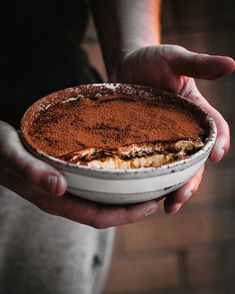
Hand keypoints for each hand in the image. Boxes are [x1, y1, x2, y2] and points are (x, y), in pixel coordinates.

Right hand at [0, 121, 158, 227]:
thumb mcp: (13, 155)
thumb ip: (33, 171)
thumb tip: (58, 187)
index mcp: (54, 199)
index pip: (97, 216)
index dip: (125, 215)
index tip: (150, 206)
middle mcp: (61, 199)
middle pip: (103, 213)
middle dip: (131, 210)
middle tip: (156, 196)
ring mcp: (61, 192)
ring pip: (98, 202)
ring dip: (121, 199)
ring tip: (143, 186)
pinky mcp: (61, 180)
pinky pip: (91, 189)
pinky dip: (109, 186)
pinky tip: (117, 172)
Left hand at [113, 44, 234, 213]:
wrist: (126, 65)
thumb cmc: (154, 60)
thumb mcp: (176, 59)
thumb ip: (199, 65)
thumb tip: (232, 64)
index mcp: (195, 112)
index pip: (212, 131)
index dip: (217, 142)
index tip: (215, 154)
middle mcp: (181, 131)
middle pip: (193, 160)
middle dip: (190, 180)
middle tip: (181, 198)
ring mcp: (160, 139)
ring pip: (172, 169)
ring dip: (171, 189)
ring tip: (167, 207)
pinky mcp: (141, 142)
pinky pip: (146, 164)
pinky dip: (147, 180)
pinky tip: (141, 194)